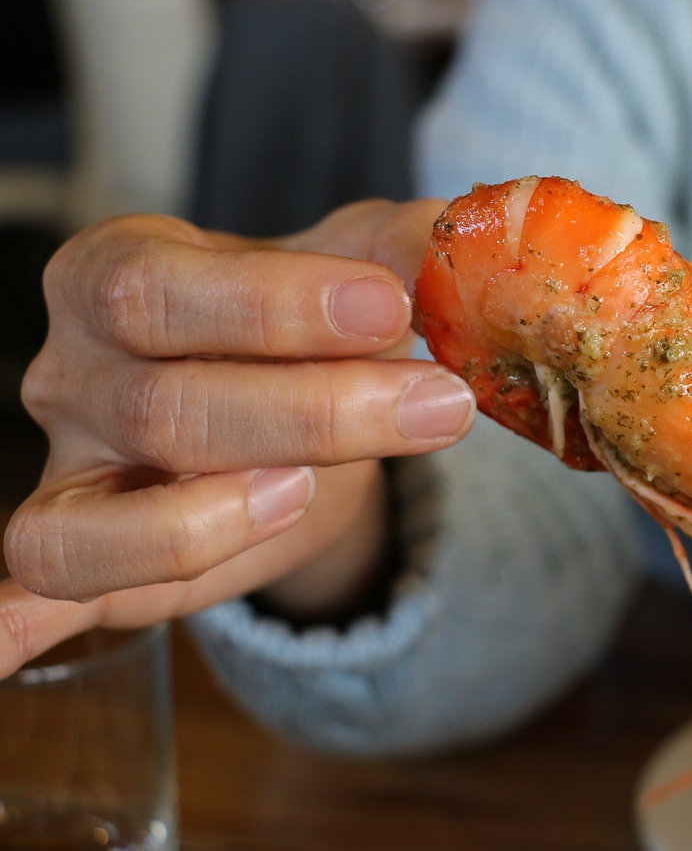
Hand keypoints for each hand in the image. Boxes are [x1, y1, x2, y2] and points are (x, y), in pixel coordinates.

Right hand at [1, 200, 475, 675]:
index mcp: (116, 274)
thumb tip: (448, 245)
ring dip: (219, 519)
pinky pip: (39, 593)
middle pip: (162, 407)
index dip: (275, 306)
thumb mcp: (352, 277)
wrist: (286, 413)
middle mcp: (74, 373)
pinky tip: (11, 647)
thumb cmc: (304, 333)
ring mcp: (69, 473)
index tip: (390, 307)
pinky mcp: (85, 559)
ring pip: (100, 522)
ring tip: (314, 490)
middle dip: (312, 414)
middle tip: (438, 406)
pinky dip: (17, 625)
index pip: (160, 288)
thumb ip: (395, 254)